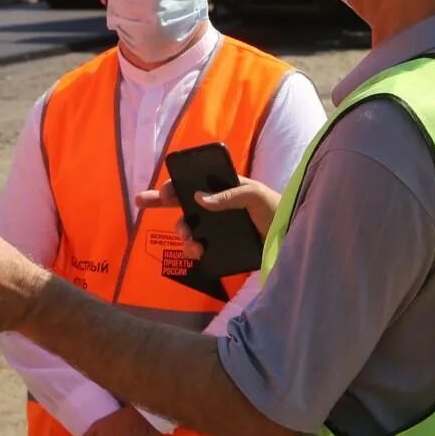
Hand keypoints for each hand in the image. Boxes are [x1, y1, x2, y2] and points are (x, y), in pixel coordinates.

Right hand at [134, 174, 281, 237]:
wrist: (292, 239)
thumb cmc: (276, 209)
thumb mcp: (256, 195)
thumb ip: (229, 195)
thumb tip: (198, 199)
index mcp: (223, 189)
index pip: (192, 182)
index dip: (173, 185)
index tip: (162, 193)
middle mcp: (215, 207)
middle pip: (182, 204)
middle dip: (161, 203)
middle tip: (142, 202)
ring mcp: (217, 229)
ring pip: (188, 228)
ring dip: (182, 233)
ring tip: (191, 242)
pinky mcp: (221, 248)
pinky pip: (199, 248)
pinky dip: (193, 251)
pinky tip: (199, 253)